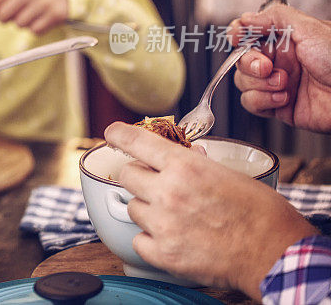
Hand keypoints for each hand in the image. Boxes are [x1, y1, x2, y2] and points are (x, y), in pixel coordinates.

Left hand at [0, 0, 67, 34]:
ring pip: (19, 24)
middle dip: (5, 17)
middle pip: (5, 14)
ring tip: (29, 12)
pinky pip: (35, 30)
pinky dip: (35, 27)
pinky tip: (40, 17)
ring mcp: (46, 1)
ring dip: (21, 22)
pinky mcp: (57, 14)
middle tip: (13, 12)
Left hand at [105, 122, 316, 299]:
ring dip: (147, 209)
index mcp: (184, 166)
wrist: (275, 255)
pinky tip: (172, 238)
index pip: (137, 142)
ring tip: (175, 216)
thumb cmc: (261, 213)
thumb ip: (197, 164)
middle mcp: (168, 192)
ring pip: (132, 207)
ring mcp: (163, 224)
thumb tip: (187, 154)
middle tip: (157, 184)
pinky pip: (138, 240)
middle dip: (139, 176)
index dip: (120, 134)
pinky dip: (150, 239)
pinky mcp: (163, 254)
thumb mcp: (229, 174)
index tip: (111, 132)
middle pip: (127, 175)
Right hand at [229, 5, 330, 130]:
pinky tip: (283, 98)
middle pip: (241, 60)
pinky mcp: (278, 107)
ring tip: (284, 83)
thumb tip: (245, 18)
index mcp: (285, 41)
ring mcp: (277, 85)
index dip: (238, 35)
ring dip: (260, 84)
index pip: (248, 35)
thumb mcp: (310, 28)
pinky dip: (263, 101)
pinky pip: (252, 104)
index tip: (236, 37)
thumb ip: (275, 17)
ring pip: (243, 83)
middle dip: (250, 64)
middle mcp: (279, 62)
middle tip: (267, 66)